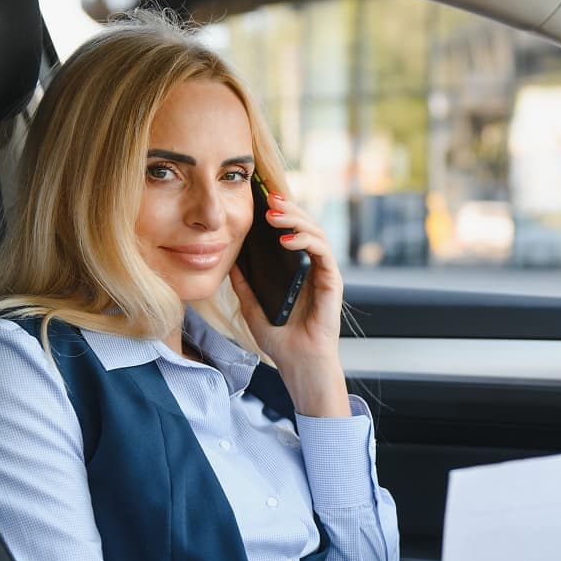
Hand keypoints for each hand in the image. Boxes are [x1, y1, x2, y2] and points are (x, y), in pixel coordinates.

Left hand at [230, 191, 348, 416]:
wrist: (298, 362)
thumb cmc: (279, 338)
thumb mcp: (251, 305)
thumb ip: (244, 283)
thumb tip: (229, 260)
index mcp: (296, 270)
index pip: (291, 233)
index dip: (280, 214)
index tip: (262, 200)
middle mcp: (312, 267)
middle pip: (305, 226)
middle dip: (288, 209)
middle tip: (269, 198)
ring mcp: (323, 273)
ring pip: (316, 233)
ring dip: (296, 219)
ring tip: (274, 215)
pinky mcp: (332, 282)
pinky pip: (322, 253)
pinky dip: (306, 241)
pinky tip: (286, 240)